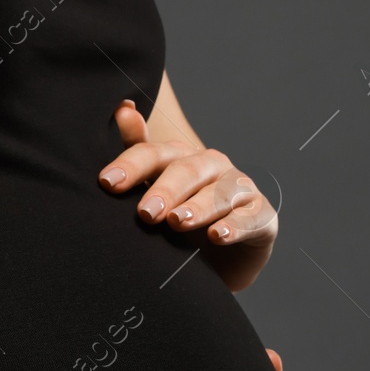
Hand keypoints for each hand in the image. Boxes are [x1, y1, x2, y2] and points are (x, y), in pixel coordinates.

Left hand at [99, 99, 277, 291]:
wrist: (223, 262)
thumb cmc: (183, 222)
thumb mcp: (155, 191)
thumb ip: (138, 156)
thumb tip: (122, 108)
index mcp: (181, 158)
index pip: (153, 154)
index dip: (131, 166)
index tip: (107, 183)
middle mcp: (212, 166)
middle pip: (187, 171)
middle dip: (165, 190)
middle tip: (145, 213)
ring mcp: (240, 189)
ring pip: (219, 192)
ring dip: (198, 207)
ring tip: (178, 222)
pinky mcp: (262, 216)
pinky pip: (250, 218)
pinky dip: (235, 227)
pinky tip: (217, 235)